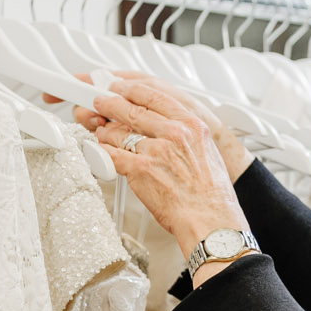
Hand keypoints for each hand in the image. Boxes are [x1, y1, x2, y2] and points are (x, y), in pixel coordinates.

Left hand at [64, 70, 251, 185]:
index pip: (156, 95)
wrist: (211, 221)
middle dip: (110, 103)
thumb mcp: (206, 152)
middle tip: (100, 102)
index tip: (121, 89)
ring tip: (100, 133)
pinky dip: (101, 152)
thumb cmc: (210, 194)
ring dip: (104, 132)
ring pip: (118, 131)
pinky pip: (111, 154)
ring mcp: (157, 150)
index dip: (132, 90)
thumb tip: (163, 125)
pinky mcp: (141, 170)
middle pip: (133, 109)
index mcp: (193, 125)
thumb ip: (185, 134)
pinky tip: (99, 152)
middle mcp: (176, 134)